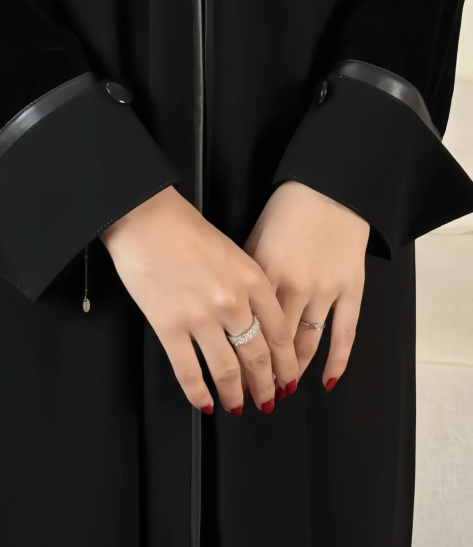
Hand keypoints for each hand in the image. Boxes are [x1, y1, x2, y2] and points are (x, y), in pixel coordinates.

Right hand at [101, 186, 297, 412]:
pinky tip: (204, 403)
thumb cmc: (186, 229)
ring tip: (238, 407)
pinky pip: (188, 371)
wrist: (146, 218)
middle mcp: (232, 302)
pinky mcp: (168, 326)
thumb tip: (254, 324)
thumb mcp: (232, 252)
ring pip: (226, 370)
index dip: (286, 363)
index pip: (280, 333)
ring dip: (235, 394)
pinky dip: (198, 393)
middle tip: (267, 401)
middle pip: (258, 357)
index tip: (288, 378)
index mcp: (252, 280)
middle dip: (265, 385)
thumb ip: (248, 287)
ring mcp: (200, 317)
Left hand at [245, 180, 369, 390]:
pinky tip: (327, 380)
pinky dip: (337, 360)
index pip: (248, 332)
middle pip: (276, 345)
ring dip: (295, 371)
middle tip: (256, 396)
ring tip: (283, 390)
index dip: (240, 361)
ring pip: (308, 344)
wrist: (328, 188)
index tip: (232, 380)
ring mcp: (325, 290)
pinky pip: (345, 333)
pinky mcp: (351, 288)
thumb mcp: (253, 240)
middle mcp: (293, 287)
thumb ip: (245, 278)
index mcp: (263, 275)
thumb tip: (233, 311)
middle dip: (264, 375)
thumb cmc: (285, 211)